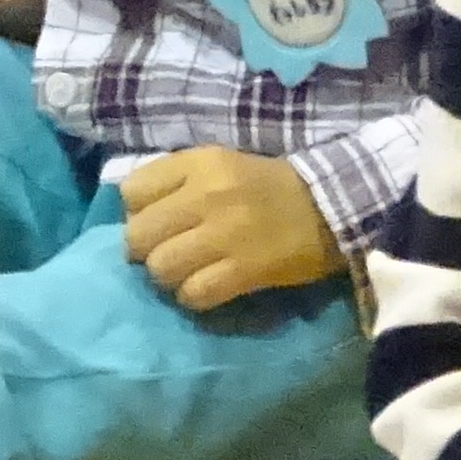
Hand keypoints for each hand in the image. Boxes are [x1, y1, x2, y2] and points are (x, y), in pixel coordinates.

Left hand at [113, 147, 338, 317]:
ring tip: (186, 272)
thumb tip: (133, 213)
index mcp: (198, 163)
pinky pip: (194, 293)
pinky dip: (193, 296)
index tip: (157, 220)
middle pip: (138, 235)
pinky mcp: (245, 269)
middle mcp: (207, 195)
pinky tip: (206, 288)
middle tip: (165, 253)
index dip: (137, 211)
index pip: (131, 191)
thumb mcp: (218, 164)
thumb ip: (175, 179)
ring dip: (168, 277)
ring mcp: (226, 234)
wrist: (329, 206)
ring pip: (161, 268)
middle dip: (145, 250)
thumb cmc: (265, 186)